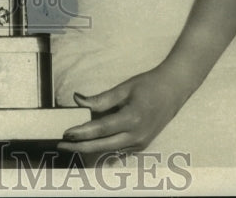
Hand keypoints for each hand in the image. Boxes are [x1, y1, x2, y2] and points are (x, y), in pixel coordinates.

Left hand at [57, 65, 191, 156]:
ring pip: (109, 150)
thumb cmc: (149, 84)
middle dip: (80, 146)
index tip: (65, 133)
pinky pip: (118, 150)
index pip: (101, 129)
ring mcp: (140, 143)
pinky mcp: (141, 145)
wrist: (174, 89)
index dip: (82, 132)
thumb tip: (78, 100)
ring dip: (89, 148)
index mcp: (132, 119)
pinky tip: (89, 146)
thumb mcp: (124, 88)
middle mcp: (136, 135)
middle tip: (61, 145)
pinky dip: (102, 148)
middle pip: (102, 145)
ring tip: (71, 145)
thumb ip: (101, 98)